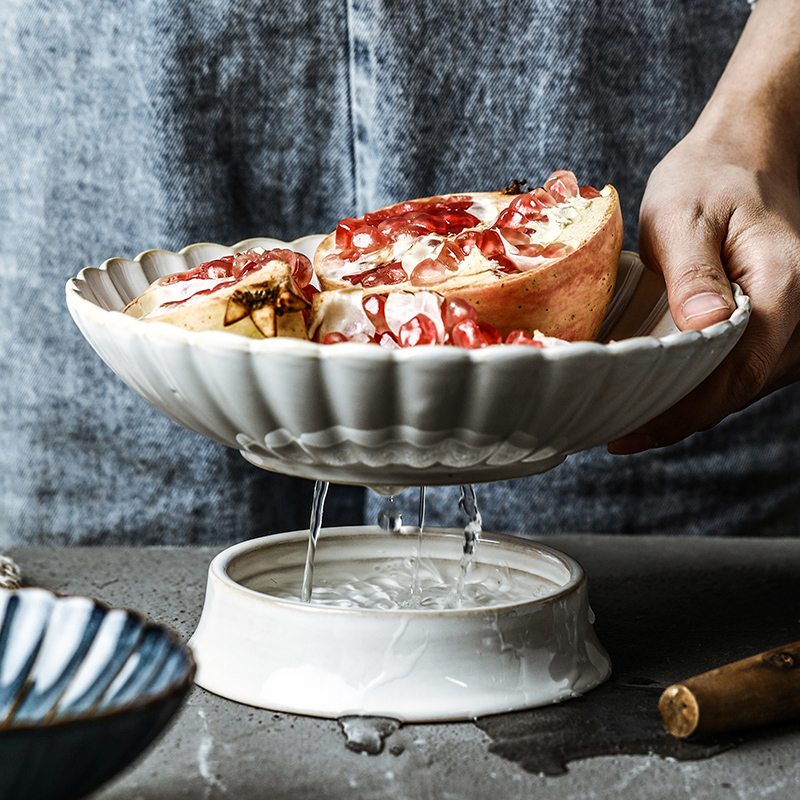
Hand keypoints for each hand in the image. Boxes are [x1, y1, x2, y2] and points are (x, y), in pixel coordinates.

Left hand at [609, 0, 799, 454]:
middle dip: (676, 416)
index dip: (681, 412)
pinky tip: (657, 392)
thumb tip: (703, 328)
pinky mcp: (778, 331)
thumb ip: (693, 272)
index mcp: (785, 286)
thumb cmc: (712, 177)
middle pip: (739, 390)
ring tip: (626, 416)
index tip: (627, 433)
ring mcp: (795, 328)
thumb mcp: (685, 214)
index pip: (737, 374)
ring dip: (687, 406)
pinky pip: (742, 372)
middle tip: (613, 431)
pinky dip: (701, 386)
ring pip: (741, 387)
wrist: (747, 156)